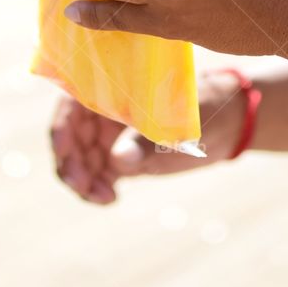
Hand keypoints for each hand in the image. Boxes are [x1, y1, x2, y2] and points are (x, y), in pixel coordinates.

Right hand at [51, 70, 247, 203]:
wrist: (226, 123)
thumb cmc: (203, 108)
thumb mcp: (179, 121)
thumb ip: (146, 140)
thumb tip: (119, 160)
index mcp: (112, 87)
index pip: (72, 104)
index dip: (61, 128)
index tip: (62, 152)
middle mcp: (104, 110)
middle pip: (70, 136)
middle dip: (71, 163)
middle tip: (84, 187)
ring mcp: (109, 135)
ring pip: (79, 160)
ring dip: (82, 181)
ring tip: (104, 197)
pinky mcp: (119, 158)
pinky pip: (95, 175)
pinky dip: (95, 189)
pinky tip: (110, 199)